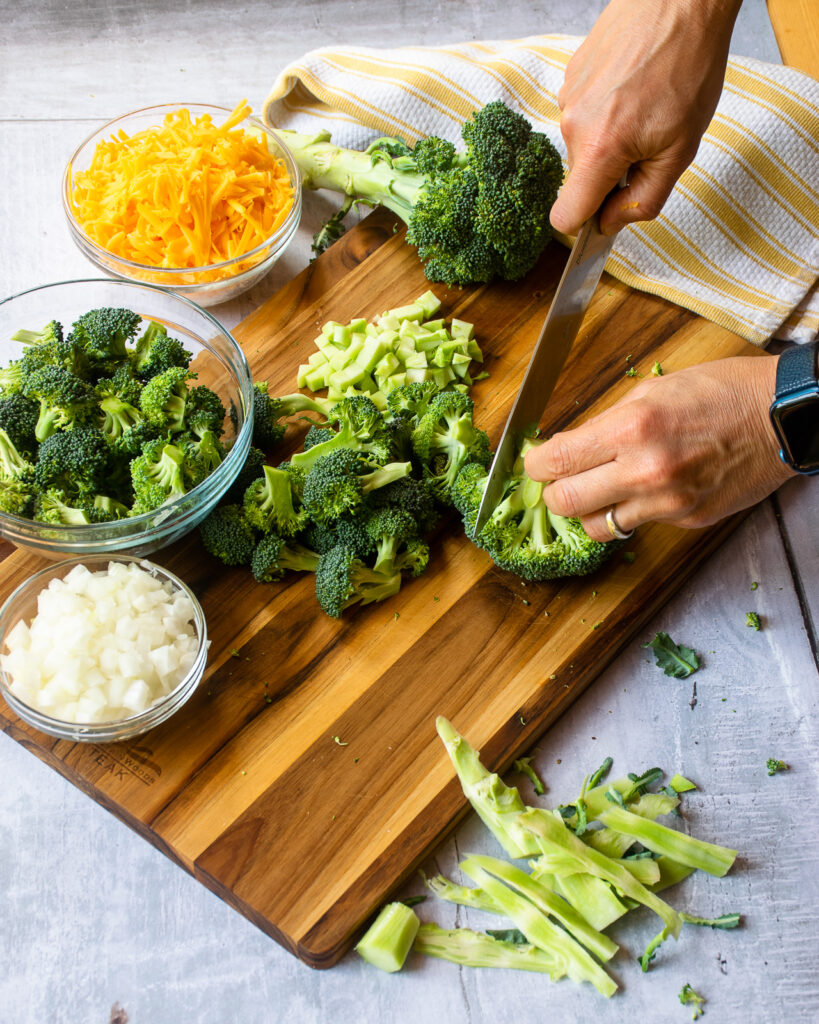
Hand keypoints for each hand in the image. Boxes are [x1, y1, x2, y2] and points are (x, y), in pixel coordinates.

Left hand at [523, 357, 794, 541]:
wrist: (781, 418)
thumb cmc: (721, 392)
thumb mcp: (653, 390)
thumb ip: (605, 421)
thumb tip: (568, 444)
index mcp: (631, 428)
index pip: (556, 461)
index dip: (535, 464)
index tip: (534, 462)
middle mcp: (644, 470)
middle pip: (565, 503)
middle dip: (553, 492)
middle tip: (558, 481)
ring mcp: (666, 502)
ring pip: (596, 527)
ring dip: (588, 511)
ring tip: (597, 491)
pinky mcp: (686, 519)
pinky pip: (639, 524)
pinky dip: (631, 511)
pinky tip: (643, 490)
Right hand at [550, 0, 741, 236]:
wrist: (681, 0)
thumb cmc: (689, 67)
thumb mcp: (680, 150)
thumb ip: (643, 200)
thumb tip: (611, 224)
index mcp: (600, 150)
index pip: (564, 217)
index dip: (585, 224)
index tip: (607, 213)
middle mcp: (573, 125)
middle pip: (580, 179)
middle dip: (610, 173)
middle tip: (649, 143)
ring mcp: (568, 97)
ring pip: (583, 144)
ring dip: (609, 139)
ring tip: (644, 106)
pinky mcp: (570, 76)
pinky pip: (583, 113)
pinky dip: (605, 111)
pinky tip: (632, 86)